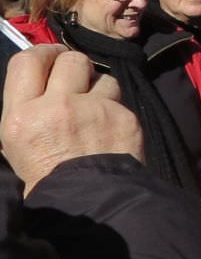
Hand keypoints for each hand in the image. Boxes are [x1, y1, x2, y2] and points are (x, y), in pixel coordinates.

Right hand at [1, 47, 142, 193]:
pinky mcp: (124, 117)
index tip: (51, 57)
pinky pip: (121, 101)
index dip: (42, 53)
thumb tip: (41, 84)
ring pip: (102, 78)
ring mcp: (94, 110)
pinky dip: (117, 111)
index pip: (27, 61)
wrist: (92, 205)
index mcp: (22, 115)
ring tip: (95, 112)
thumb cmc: (48, 179)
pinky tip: (111, 130)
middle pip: (70, 59)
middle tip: (77, 80)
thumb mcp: (16, 146)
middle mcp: (57, 106)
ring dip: (99, 89)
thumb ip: (28, 110)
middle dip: (75, 66)